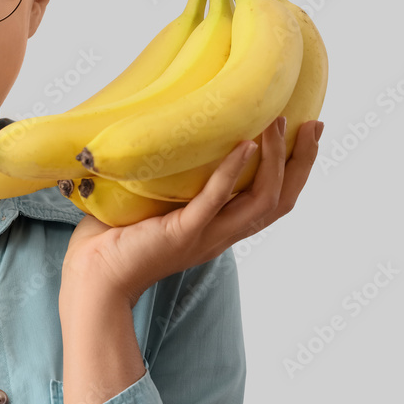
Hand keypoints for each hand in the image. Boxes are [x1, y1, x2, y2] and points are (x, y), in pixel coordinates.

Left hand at [62, 117, 322, 307]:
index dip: (295, 170)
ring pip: (260, 200)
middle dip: (302, 162)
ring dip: (273, 160)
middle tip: (312, 125)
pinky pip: (215, 200)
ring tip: (275, 124)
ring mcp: (203, 235)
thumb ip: (167, 176)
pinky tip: (243, 146)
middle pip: (281, 200)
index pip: (272, 201)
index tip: (304, 133)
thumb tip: (160, 131)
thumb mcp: (152, 201)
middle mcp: (219, 234)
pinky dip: (232, 172)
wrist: (92, 278)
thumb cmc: (112, 240)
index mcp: (218, 228)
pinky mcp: (180, 232)